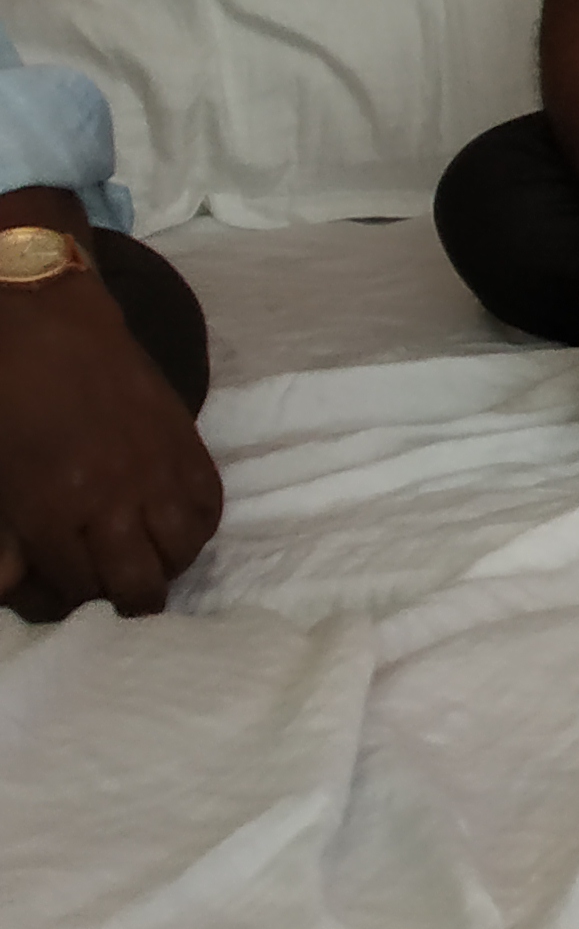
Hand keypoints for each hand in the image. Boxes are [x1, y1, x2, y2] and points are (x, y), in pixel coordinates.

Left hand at [0, 276, 222, 613]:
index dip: (68, 603)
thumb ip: (6, 541)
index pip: (79, 591)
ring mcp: (159, 471)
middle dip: (122, 598)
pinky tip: (170, 523)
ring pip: (182, 553)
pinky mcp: (188, 444)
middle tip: (106, 589)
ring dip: (162, 564)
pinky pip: (209, 508)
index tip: (58, 594)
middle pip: (140, 584)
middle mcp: (117, 499)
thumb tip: (17, 587)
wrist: (47, 326)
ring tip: (141, 556)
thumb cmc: (5, 403)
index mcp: (56, 511)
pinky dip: (193, 527)